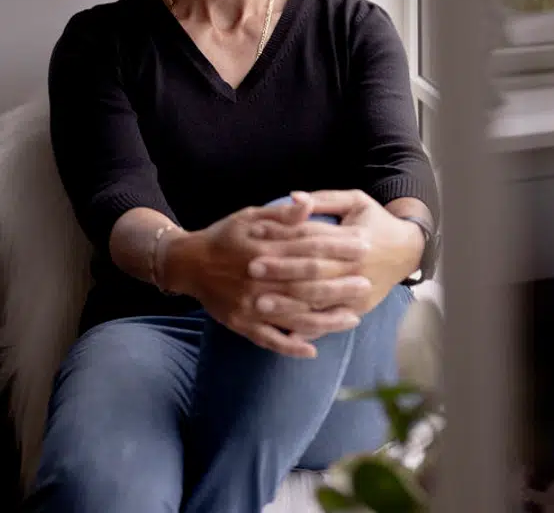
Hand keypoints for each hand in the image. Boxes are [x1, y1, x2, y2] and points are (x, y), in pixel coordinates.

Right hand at [161, 194, 371, 357]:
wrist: (186, 264)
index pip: (309, 248)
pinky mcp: (241, 324)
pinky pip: (269, 339)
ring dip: (325, 320)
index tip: (363, 246)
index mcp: (264, 250)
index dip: (338, 247)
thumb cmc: (223, 236)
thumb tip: (308, 205)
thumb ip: (281, 216)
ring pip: (294, 317)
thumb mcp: (249, 217)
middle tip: (366, 284)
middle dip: (339, 286)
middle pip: (307, 285)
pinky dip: (290, 347)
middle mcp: (259, 280)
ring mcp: (250, 305)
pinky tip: (312, 349)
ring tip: (353, 318)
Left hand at [248, 190, 425, 316]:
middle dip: (281, 270)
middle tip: (251, 269)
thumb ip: (325, 198)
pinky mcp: (359, 308)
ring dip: (288, 303)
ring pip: (319, 299)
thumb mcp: (357, 201)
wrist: (408, 251)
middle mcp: (356, 266)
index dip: (283, 233)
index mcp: (354, 237)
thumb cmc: (375, 221)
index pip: (312, 235)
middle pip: (314, 269)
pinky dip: (309, 328)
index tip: (256, 233)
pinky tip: (286, 332)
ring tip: (260, 303)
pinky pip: (330, 320)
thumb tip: (294, 197)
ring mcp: (358, 290)